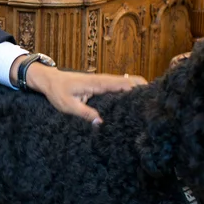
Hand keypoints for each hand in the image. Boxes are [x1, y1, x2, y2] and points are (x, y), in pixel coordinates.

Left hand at [11, 55, 145, 124]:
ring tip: (148, 106)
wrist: (49, 80)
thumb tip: (102, 124)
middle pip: (130, 81)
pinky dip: (128, 92)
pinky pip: (118, 87)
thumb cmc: (58, 92)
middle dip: (143, 89)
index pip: (125, 83)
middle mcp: (104, 80)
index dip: (139, 89)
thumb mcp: (69, 106)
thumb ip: (86, 114)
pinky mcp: (101, 86)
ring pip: (126, 84)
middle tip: (154, 104)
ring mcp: (103, 82)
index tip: (151, 98)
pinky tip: (132, 104)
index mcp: (99, 83)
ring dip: (137, 91)